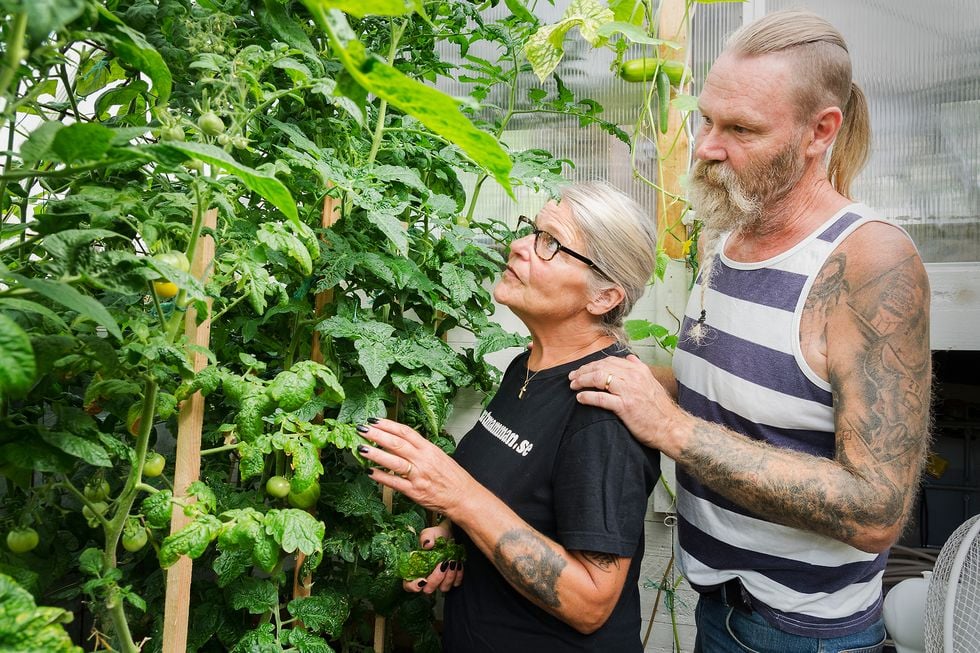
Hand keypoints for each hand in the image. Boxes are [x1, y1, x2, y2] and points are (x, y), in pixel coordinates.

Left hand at [356, 418, 477, 517]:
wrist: (463, 497)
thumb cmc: (452, 477)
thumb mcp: (438, 456)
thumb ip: (420, 449)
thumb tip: (401, 442)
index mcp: (429, 449)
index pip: (406, 432)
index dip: (388, 424)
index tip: (374, 420)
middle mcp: (423, 460)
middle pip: (397, 443)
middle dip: (377, 435)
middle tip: (362, 429)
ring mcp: (418, 476)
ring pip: (394, 462)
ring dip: (376, 454)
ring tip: (361, 448)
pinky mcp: (415, 492)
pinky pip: (395, 483)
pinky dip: (381, 477)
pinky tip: (369, 472)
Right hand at [403, 524, 463, 593]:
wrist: (451, 535)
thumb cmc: (436, 536)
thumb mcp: (429, 533)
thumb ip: (425, 538)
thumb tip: (427, 545)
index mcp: (415, 569)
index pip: (408, 585)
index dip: (414, 586)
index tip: (423, 580)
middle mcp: (427, 578)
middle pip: (428, 589)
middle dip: (436, 578)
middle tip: (443, 564)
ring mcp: (440, 581)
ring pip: (443, 588)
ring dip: (449, 576)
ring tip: (452, 561)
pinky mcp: (452, 579)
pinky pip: (455, 584)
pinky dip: (458, 575)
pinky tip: (459, 564)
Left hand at [568, 354, 685, 454]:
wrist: (671, 428)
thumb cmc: (660, 409)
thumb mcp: (652, 383)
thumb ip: (640, 369)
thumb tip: (629, 358)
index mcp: (639, 370)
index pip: (609, 361)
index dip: (593, 364)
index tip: (583, 370)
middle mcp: (633, 377)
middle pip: (601, 367)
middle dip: (584, 371)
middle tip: (572, 377)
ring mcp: (629, 391)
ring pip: (599, 378)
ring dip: (582, 381)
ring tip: (573, 386)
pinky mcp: (625, 406)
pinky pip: (600, 398)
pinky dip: (587, 396)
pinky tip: (580, 398)